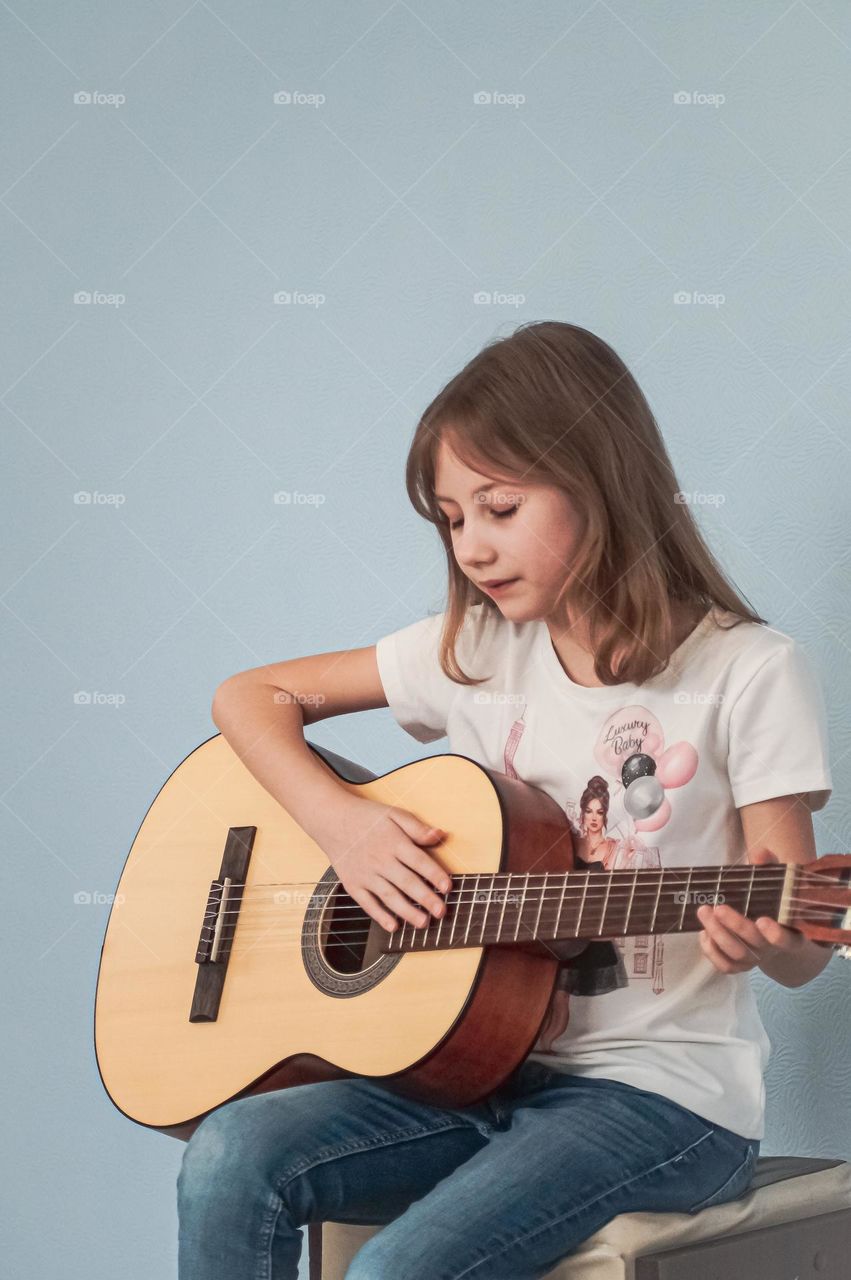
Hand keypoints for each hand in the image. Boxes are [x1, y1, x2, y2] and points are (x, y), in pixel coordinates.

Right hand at [321, 798, 452, 932]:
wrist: (331, 820)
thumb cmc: (366, 817)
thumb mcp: (394, 814)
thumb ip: (417, 827)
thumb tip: (440, 835)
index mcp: (393, 842)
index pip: (418, 861)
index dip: (434, 874)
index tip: (448, 887)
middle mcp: (380, 860)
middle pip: (406, 882)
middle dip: (425, 898)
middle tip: (441, 912)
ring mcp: (365, 874)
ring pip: (389, 896)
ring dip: (407, 911)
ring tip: (423, 922)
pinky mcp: (353, 884)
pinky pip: (367, 903)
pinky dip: (380, 916)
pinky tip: (393, 926)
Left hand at [696, 846, 804, 974]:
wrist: (772, 930)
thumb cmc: (773, 901)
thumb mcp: (774, 882)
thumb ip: (769, 867)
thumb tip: (759, 853)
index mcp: (789, 932)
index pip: (787, 940)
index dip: (775, 934)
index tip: (762, 920)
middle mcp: (772, 949)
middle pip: (755, 944)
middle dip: (735, 925)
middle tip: (717, 907)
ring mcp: (755, 959)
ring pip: (737, 955)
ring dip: (718, 934)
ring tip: (703, 911)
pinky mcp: (739, 966)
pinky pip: (724, 966)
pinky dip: (711, 951)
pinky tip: (703, 932)